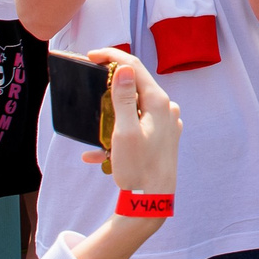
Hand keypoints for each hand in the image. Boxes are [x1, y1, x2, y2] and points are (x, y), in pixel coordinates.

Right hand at [83, 48, 181, 196]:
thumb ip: (122, 98)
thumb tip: (123, 68)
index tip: (92, 56)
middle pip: (135, 86)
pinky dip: (118, 134)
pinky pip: (137, 127)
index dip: (112, 57)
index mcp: (159, 102)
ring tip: (94, 134)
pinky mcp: (162, 137)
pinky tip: (98, 154)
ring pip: (134, 109)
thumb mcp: (124, 132)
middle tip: (91, 89)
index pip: (134, 68)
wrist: (153, 201)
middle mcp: (167, 109)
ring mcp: (166, 123)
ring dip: (111, 117)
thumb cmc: (138, 168)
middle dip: (110, 88)